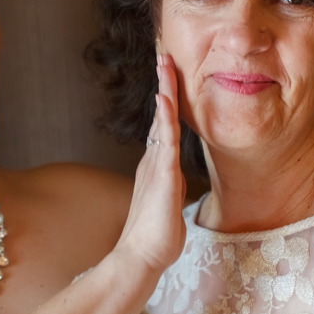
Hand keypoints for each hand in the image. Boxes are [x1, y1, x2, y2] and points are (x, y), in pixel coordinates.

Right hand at [114, 53, 186, 274]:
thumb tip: (173, 181)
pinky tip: (165, 98)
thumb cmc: (155, 238)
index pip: (163, 126)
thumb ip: (169, 188)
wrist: (140, 258)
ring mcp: (156, 167)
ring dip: (164, 91)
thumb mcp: (167, 204)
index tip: (168, 75)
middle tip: (164, 55)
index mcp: (156, 167)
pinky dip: (165, 118)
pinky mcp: (162, 177)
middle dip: (163, 84)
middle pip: (160, 115)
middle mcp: (154, 161)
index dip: (166, 100)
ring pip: (161, 121)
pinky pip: (165, 141)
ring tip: (165, 64)